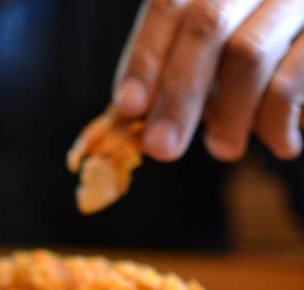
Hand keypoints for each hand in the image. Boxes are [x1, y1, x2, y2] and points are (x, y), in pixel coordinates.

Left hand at [114, 0, 303, 161]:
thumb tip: (134, 116)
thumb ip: (173, 74)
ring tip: (222, 149)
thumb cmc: (261, 58)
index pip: (168, 5)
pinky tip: (280, 145)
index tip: (128, 107)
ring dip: (227, 115)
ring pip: (248, 53)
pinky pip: (290, 81)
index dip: (145, 59)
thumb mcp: (210, 57)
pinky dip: (276, 123)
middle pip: (205, 26)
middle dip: (177, 96)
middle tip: (161, 148)